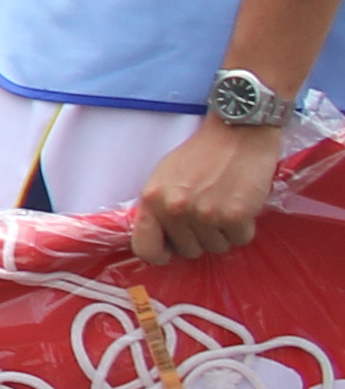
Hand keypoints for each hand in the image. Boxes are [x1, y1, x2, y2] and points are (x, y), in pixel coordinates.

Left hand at [133, 117, 281, 264]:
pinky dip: (244, 227)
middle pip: (188, 251)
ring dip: (223, 232)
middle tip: (208, 211)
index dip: (159, 255)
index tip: (170, 252)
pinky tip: (241, 204)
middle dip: (200, 237)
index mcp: (152, 200)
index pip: (145, 248)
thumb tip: (159, 241)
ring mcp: (206, 214)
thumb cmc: (200, 155)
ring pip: (216, 248)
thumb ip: (158, 208)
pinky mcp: (236, 216)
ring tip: (224, 204)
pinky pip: (240, 240)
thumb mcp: (164, 178)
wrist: (237, 134)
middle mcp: (175, 210)